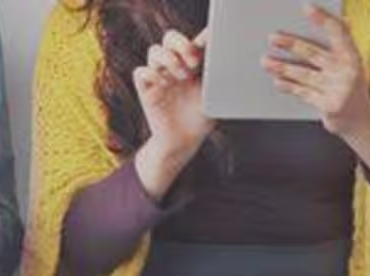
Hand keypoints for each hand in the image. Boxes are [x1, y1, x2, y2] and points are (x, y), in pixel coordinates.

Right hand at [133, 28, 213, 159]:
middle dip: (181, 44)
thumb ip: (217, 77)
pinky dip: (151, 74)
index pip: (193, 41)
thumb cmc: (200, 120)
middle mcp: (173, 67)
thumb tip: (229, 61)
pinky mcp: (145, 91)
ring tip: (181, 76)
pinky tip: (164, 84)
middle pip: (170, 38)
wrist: (183, 142)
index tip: (210, 44)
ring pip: (154, 51)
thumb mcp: (214, 97)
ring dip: (168, 59)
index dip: (200, 38)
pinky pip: (140, 72)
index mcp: (191, 65)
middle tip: (194, 62)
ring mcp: (158, 78)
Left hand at [265, 6, 369, 139]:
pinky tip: (278, 81)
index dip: (323, 19)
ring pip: (304, 74)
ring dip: (282, 68)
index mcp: (353, 56)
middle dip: (291, 44)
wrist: (359, 120)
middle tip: (273, 37)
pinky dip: (289, 86)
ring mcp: (338, 89)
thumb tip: (342, 21)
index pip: (339, 32)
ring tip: (266, 61)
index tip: (307, 8)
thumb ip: (342, 47)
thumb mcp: (351, 64)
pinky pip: (303, 92)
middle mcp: (347, 71)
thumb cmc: (350, 87)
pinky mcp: (329, 105)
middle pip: (314, 53)